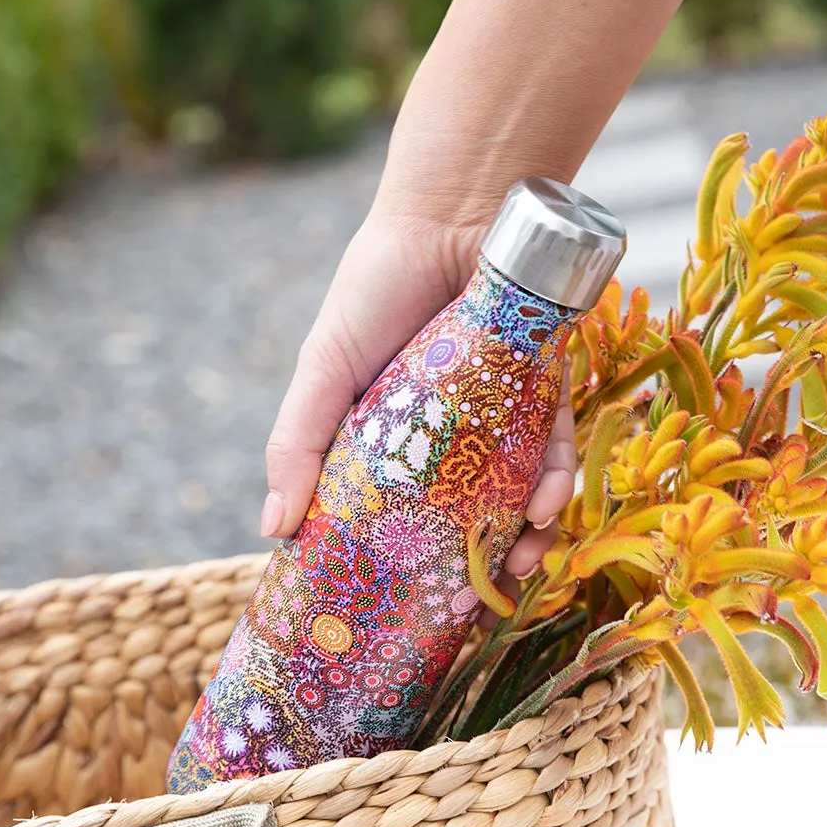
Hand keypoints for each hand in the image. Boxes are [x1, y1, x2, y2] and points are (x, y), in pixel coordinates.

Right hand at [261, 203, 576, 579]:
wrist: (455, 214)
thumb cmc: (376, 290)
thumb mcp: (323, 371)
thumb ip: (297, 446)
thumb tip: (271, 533)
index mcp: (389, 442)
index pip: (395, 517)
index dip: (402, 565)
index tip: (403, 612)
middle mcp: (447, 439)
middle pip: (466, 518)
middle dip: (474, 565)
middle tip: (479, 602)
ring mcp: (499, 420)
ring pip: (517, 496)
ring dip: (526, 536)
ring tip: (522, 560)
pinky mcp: (545, 394)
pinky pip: (554, 451)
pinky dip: (553, 482)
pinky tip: (547, 504)